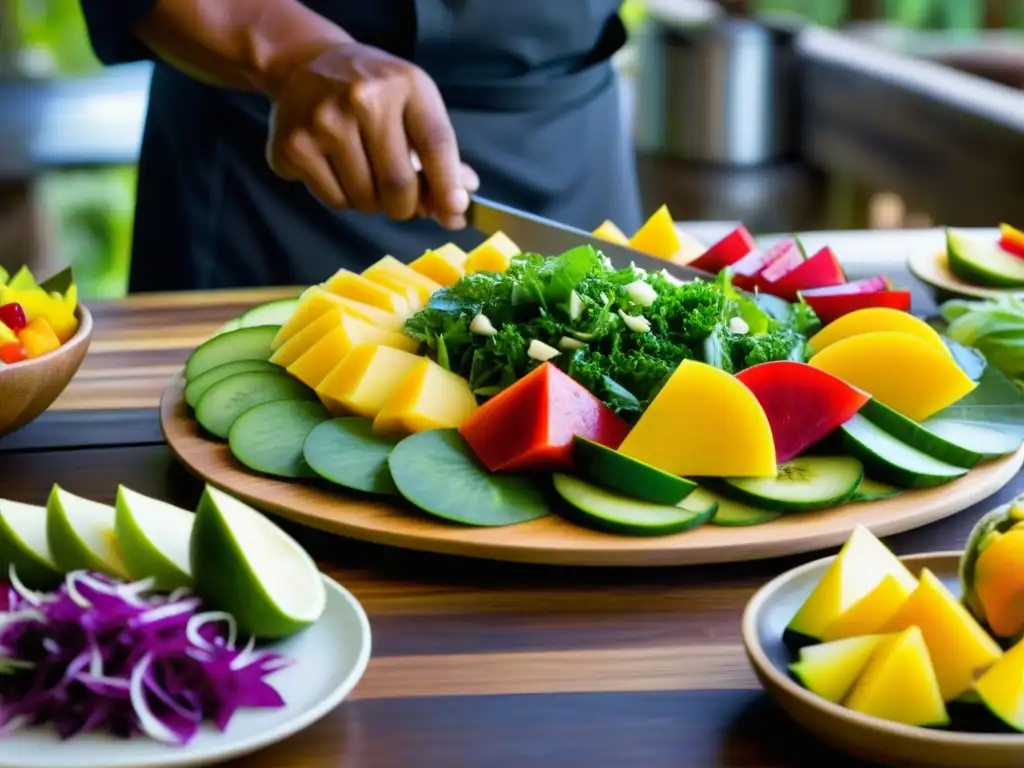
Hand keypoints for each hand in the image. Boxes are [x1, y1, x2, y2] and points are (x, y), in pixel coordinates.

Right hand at [265, 41, 477, 228]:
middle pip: (399, 185)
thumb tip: (460, 201)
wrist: (304, 64)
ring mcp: (324, 123)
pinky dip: (345, 199)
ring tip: (366, 173)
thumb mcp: (413, 102)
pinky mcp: (294, 147)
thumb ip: (439, 152)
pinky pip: (335, 201)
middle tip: (403, 200)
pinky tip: (338, 170)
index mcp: (403, 84)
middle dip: (407, 206)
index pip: (435, 145)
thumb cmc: (372, 91)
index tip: (456, 212)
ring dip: (374, 203)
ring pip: (366, 201)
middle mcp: (362, 99)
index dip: (448, 186)